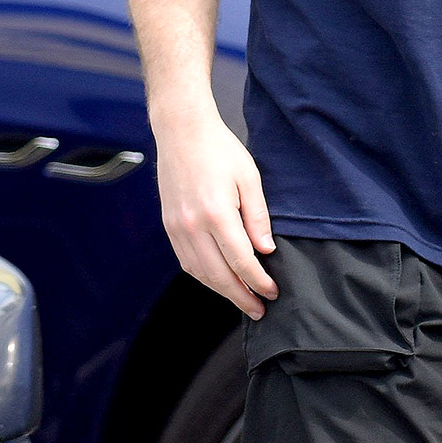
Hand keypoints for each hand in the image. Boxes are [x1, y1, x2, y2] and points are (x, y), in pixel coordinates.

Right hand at [153, 108, 278, 316]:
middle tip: (259, 310)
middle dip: (241, 296)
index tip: (272, 292)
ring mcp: (177, 228)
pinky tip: (218, 281)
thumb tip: (266, 250)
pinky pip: (186, 261)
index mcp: (216, 214)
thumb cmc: (219, 150)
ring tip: (241, 300)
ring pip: (199, 273)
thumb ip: (258, 217)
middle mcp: (192, 226)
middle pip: (219, 275)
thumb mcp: (249, 178)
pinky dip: (203, 277)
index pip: (241, 261)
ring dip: (222, 291)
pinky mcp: (169, 226)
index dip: (258, 281)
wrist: (181, 132)